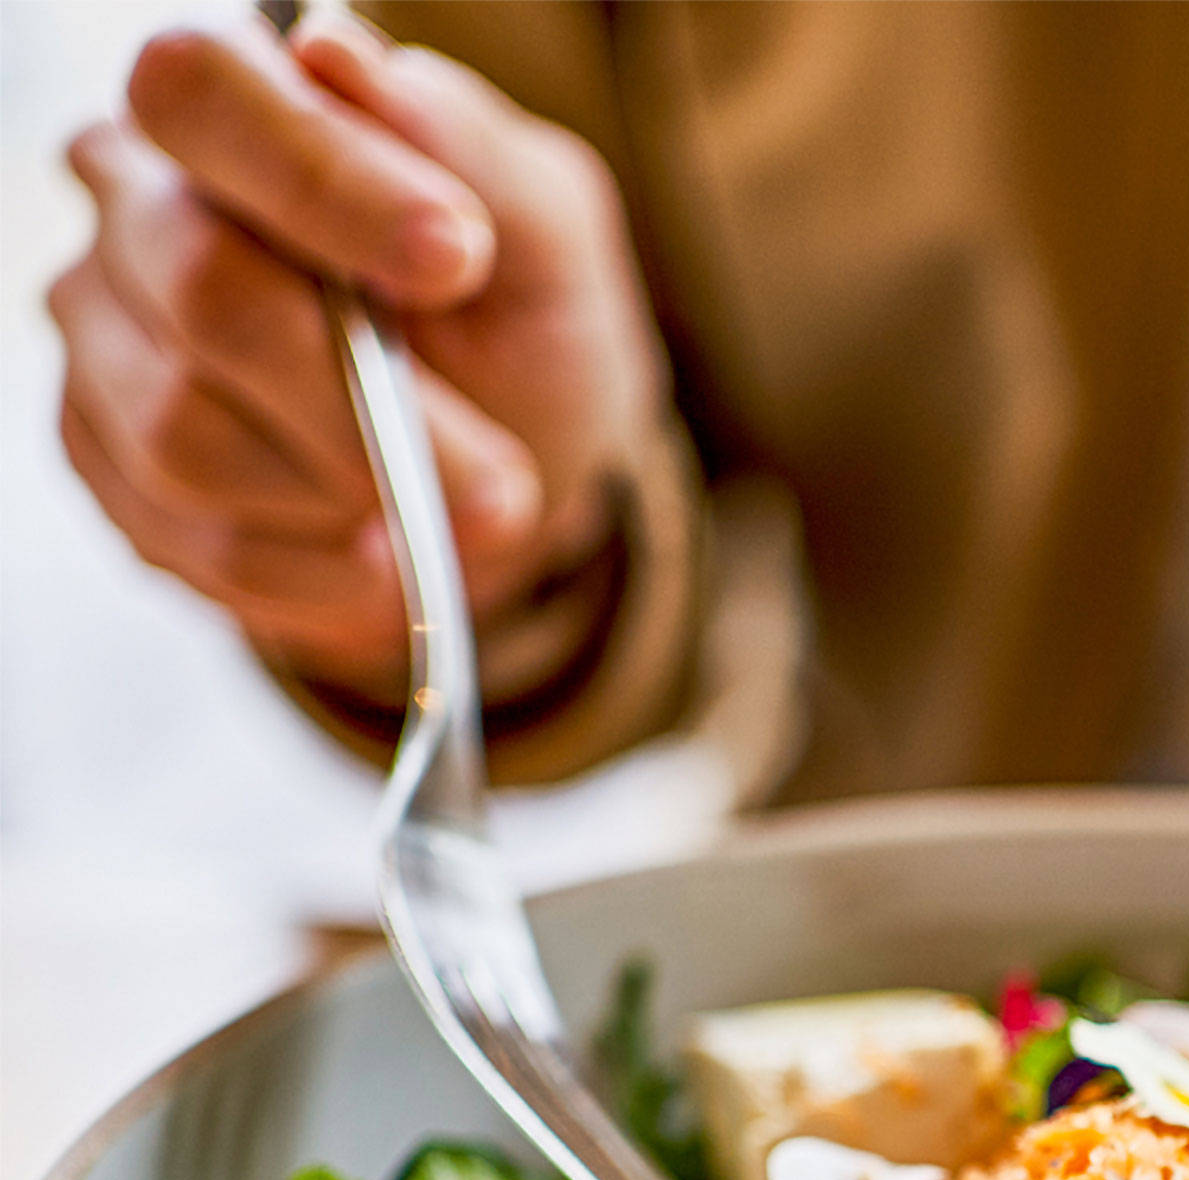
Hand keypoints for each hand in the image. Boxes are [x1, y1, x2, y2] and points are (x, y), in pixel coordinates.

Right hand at [49, 13, 671, 698]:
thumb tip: (340, 58)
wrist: (506, 479)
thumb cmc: (520, 333)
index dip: (321, 182)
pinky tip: (382, 557)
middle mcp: (134, 206)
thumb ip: (464, 146)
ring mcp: (104, 339)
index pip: (202, 92)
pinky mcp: (108, 465)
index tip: (455, 260)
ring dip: (347, 497)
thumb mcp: (545, 235)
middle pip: (203, 289)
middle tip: (499, 482)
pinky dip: (316, 573)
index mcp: (232, 108)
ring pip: (186, 435)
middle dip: (367, 404)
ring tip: (441, 510)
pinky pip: (193, 539)